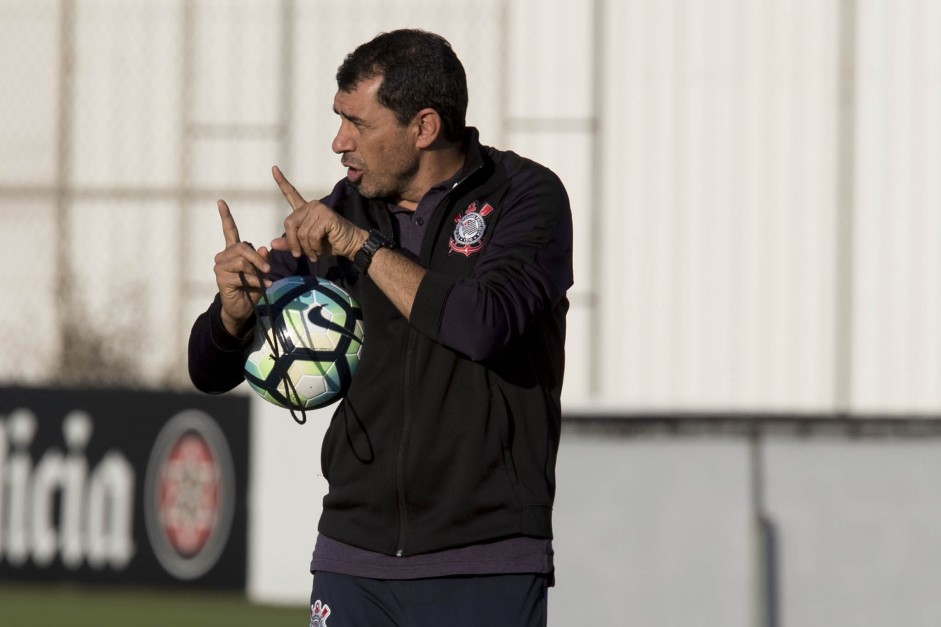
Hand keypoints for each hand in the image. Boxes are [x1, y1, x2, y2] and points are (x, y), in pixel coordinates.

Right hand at [213, 199, 271, 335]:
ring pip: (241, 261)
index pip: (229, 231)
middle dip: (258, 258)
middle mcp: (224, 256)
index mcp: (233, 252)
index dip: (225, 217)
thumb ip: (262, 260)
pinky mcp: (221, 278)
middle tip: (268, 269)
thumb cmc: (251, 289)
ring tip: (263, 280)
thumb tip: (263, 248)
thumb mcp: (261, 272)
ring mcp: (220, 267)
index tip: (221, 202)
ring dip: (256, 271)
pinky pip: (241, 274)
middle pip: (241, 247)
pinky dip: (254, 281)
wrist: (242, 309)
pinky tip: (260, 286)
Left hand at [270, 165, 366, 260]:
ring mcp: (319, 209)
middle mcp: (311, 206)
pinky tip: (320, 249)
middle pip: (290, 223)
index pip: (291, 193)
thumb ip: (290, 244)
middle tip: (299, 255)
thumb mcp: (305, 246)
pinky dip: (314, 247)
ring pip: (301, 233)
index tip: (274, 168)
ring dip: (306, 248)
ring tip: (314, 253)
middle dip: (293, 243)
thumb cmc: (328, 244)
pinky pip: (312, 235)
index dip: (281, 182)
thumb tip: (272, 243)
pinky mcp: (327, 216)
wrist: (350, 245)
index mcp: (305, 210)